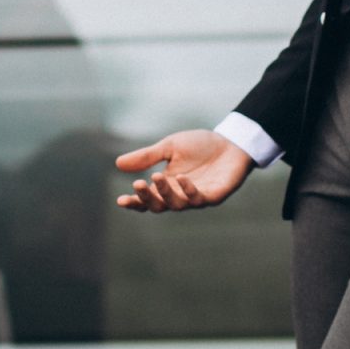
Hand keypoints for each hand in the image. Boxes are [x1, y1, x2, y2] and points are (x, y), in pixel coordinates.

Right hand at [114, 130, 252, 212]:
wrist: (231, 142)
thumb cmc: (201, 146)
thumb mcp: (170, 147)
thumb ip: (147, 156)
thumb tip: (118, 164)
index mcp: (166, 185)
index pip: (147, 199)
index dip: (134, 202)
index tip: (120, 200)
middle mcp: (179, 195)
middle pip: (159, 206)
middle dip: (147, 198)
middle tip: (138, 185)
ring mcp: (197, 197)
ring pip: (177, 204)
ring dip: (166, 193)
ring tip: (157, 177)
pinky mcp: (214, 195)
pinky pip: (199, 198)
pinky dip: (188, 190)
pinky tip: (181, 178)